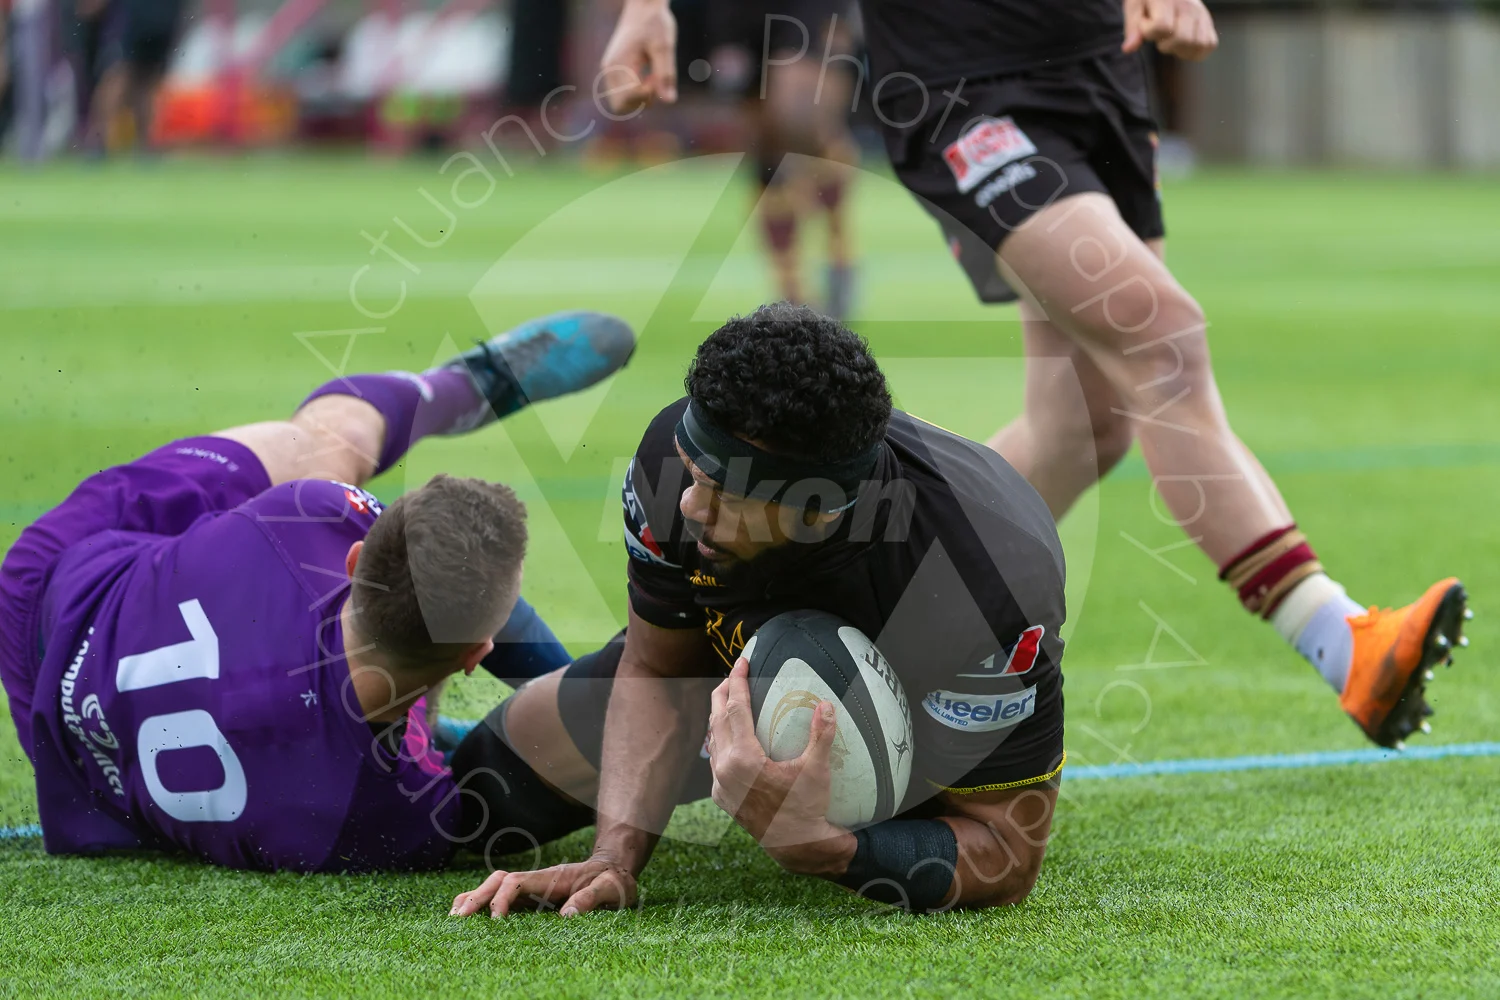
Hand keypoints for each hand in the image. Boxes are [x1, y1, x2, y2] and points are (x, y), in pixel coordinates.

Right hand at [449, 857, 637, 917]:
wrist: (615, 869)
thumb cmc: (614, 880)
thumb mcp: (611, 888)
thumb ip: (592, 898)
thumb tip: (566, 916)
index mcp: (552, 878)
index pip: (516, 882)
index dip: (502, 899)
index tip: (497, 922)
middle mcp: (536, 881)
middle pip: (498, 881)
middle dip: (477, 897)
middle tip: (458, 919)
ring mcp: (532, 889)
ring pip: (494, 887)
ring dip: (474, 898)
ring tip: (453, 919)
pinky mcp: (531, 898)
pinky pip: (501, 898)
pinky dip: (482, 905)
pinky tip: (468, 918)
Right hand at [599, 0, 678, 113]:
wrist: (643, 7)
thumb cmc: (654, 23)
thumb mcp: (664, 47)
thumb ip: (665, 74)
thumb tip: (669, 101)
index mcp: (618, 64)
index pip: (628, 98)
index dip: (647, 95)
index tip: (658, 78)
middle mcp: (609, 70)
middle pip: (621, 107)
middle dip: (642, 101)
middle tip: (656, 81)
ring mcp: (610, 72)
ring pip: (622, 104)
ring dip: (641, 98)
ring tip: (653, 77)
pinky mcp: (615, 72)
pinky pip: (624, 94)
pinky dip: (638, 92)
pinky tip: (649, 75)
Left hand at [707, 658, 853, 875]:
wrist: (795, 847)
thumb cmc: (807, 808)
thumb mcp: (816, 770)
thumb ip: (821, 735)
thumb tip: (825, 704)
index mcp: (743, 760)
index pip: (735, 710)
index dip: (738, 683)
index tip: (742, 662)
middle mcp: (724, 771)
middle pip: (717, 720)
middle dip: (724, 692)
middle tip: (735, 673)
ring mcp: (720, 785)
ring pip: (713, 740)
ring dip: (720, 716)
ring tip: (731, 698)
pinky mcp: (722, 797)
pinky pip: (715, 759)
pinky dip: (721, 739)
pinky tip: (730, 734)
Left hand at [1122, 0, 1217, 60]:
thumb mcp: (1134, 5)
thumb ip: (1132, 26)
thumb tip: (1129, 49)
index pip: (1162, 26)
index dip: (1148, 31)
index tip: (1145, 23)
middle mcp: (1190, 6)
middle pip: (1182, 38)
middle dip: (1165, 44)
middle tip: (1160, 35)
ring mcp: (1202, 15)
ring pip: (1197, 44)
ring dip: (1180, 50)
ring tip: (1172, 39)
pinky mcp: (1209, 23)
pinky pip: (1208, 45)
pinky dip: (1195, 51)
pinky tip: (1183, 45)